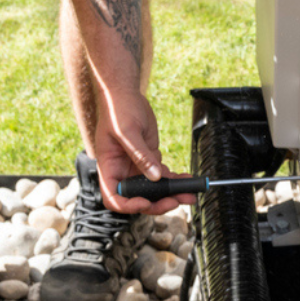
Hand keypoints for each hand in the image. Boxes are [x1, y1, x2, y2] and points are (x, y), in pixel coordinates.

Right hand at [92, 90, 194, 214]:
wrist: (125, 95)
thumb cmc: (117, 109)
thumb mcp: (127, 131)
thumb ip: (141, 155)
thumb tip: (155, 176)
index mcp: (109, 167)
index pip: (114, 197)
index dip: (128, 205)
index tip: (145, 202)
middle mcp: (122, 171)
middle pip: (137, 197)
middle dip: (157, 202)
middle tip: (175, 201)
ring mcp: (136, 166)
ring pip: (153, 189)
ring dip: (171, 193)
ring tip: (189, 194)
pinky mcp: (149, 159)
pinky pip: (161, 175)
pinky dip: (174, 179)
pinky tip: (187, 180)